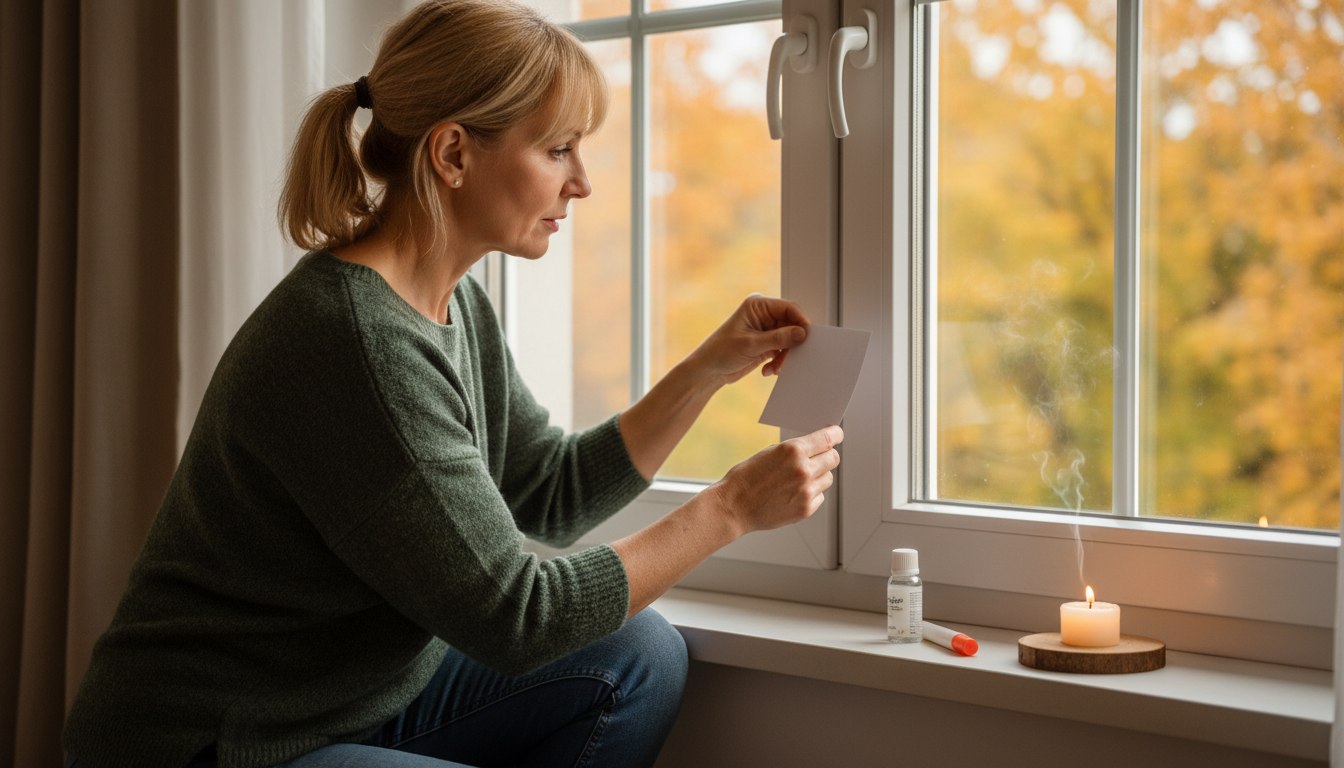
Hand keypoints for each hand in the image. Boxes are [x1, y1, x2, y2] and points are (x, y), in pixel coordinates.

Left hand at [690, 295, 809, 384]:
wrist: (708, 371)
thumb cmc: (720, 351)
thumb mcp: (751, 345)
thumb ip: (778, 338)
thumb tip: (802, 333)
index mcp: (758, 305)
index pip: (789, 308)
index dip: (800, 321)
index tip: (806, 337)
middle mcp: (764, 315)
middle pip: (792, 325)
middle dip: (792, 343)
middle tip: (789, 358)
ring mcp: (766, 330)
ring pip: (790, 340)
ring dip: (785, 356)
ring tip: (775, 367)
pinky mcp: (767, 344)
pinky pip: (783, 351)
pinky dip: (780, 361)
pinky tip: (769, 370)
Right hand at [706, 426, 842, 535]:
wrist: (734, 507)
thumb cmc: (746, 478)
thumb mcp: (769, 453)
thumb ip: (794, 450)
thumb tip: (814, 448)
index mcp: (793, 450)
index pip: (828, 438)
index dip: (835, 435)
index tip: (837, 435)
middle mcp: (803, 469)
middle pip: (833, 458)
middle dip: (827, 455)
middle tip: (818, 457)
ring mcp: (807, 491)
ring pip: (828, 478)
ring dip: (818, 476)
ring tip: (798, 479)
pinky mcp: (806, 508)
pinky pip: (820, 496)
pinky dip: (811, 493)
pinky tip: (793, 493)